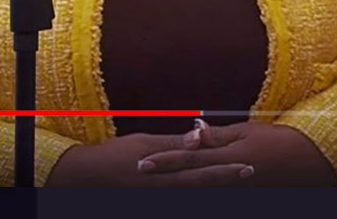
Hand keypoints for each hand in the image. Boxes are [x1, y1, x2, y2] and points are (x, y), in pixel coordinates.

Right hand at [45, 131, 253, 186]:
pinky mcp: (154, 201)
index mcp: (164, 175)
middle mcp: (165, 190)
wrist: (84, 179)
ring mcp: (160, 198)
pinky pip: (181, 197)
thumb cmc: (113, 157)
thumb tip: (200, 135)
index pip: (201, 171)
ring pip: (194, 194)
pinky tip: (211, 187)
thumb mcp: (143, 143)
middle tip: (251, 173)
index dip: (226, 170)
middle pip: (203, 186)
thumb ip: (173, 143)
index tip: (248, 165)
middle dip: (227, 180)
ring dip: (215, 187)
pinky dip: (198, 191)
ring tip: (238, 180)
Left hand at [139, 120, 336, 185]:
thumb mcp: (249, 133)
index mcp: (228, 159)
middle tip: (137, 174)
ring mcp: (235, 191)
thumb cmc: (280, 143)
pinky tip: (182, 191)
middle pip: (188, 179)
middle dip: (163, 177)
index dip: (164, 161)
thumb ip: (220, 136)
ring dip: (176, 187)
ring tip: (153, 185)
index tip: (141, 162)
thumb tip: (194, 132)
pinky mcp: (242, 198)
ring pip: (198, 190)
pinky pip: (215, 196)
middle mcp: (228, 178)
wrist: (310, 165)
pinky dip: (198, 192)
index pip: (189, 158)